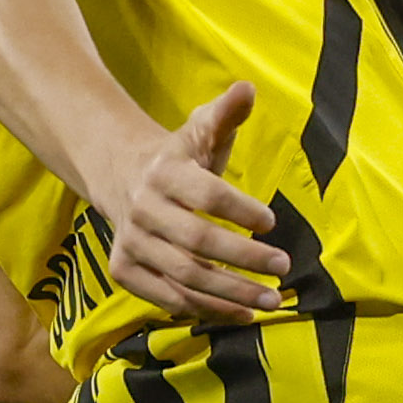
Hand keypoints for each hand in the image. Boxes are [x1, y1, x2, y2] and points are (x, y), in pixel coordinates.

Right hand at [90, 82, 287, 320]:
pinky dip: (205, 310)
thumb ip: (225, 114)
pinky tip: (240, 314)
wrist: (119, 177)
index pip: (206, 195)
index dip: (240, 210)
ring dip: (230, 294)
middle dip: (244, 259)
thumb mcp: (199, 130)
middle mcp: (142, 209)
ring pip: (184, 277)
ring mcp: (130, 243)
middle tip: (283, 268)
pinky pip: (167, 298)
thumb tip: (248, 88)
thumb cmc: (177, 158)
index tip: (273, 222)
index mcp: (164, 173)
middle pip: (197, 242)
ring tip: (270, 301)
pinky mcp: (124, 270)